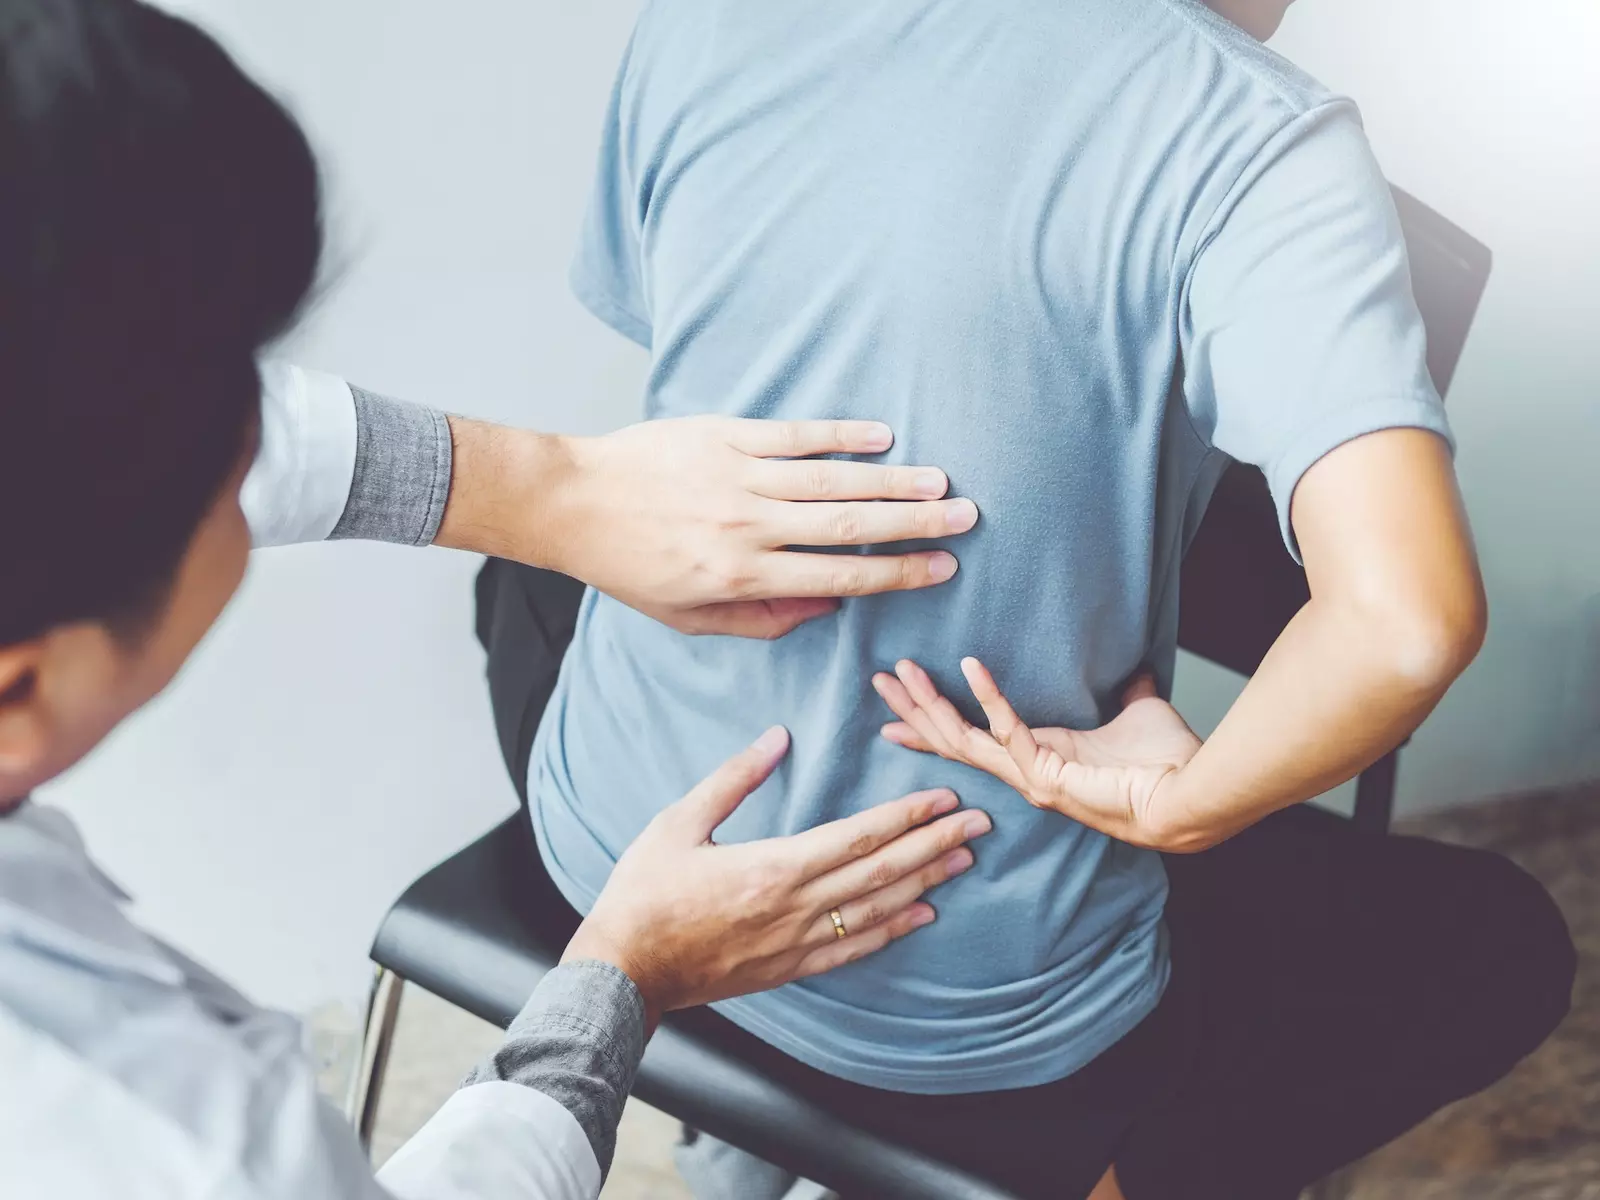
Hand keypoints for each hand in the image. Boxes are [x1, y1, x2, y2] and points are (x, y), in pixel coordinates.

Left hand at [548, 416, 976, 637]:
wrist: (574, 503)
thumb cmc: (631, 566)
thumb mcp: (689, 617)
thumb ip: (761, 619)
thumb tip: (827, 610)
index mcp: (742, 576)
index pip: (839, 578)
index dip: (897, 573)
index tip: (942, 568)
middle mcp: (747, 527)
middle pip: (850, 527)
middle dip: (915, 524)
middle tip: (967, 519)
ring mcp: (738, 476)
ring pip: (831, 480)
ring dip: (893, 479)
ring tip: (941, 481)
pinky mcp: (724, 435)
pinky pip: (794, 436)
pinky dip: (841, 434)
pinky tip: (883, 435)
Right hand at [562, 726, 990, 1026]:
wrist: (624, 971)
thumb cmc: (644, 893)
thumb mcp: (678, 822)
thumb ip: (732, 779)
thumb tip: (777, 736)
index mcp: (772, 867)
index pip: (858, 836)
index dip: (906, 815)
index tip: (943, 796)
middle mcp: (795, 908)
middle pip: (882, 871)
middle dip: (935, 843)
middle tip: (980, 823)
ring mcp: (795, 943)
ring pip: (878, 910)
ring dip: (926, 882)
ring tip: (964, 860)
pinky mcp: (789, 969)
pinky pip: (854, 949)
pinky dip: (894, 931)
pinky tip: (923, 916)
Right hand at [872, 658, 1200, 850]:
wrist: (1190, 795)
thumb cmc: (1166, 766)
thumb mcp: (1138, 713)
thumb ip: (1128, 693)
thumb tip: (1138, 671)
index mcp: (1038, 761)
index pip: (970, 742)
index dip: (933, 726)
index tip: (897, 714)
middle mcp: (1025, 774)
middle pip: (952, 741)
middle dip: (914, 711)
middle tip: (881, 681)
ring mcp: (1031, 778)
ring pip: (962, 740)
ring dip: (929, 705)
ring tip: (902, 672)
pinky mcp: (1046, 773)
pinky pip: (1007, 730)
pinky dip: (989, 695)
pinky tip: (969, 664)